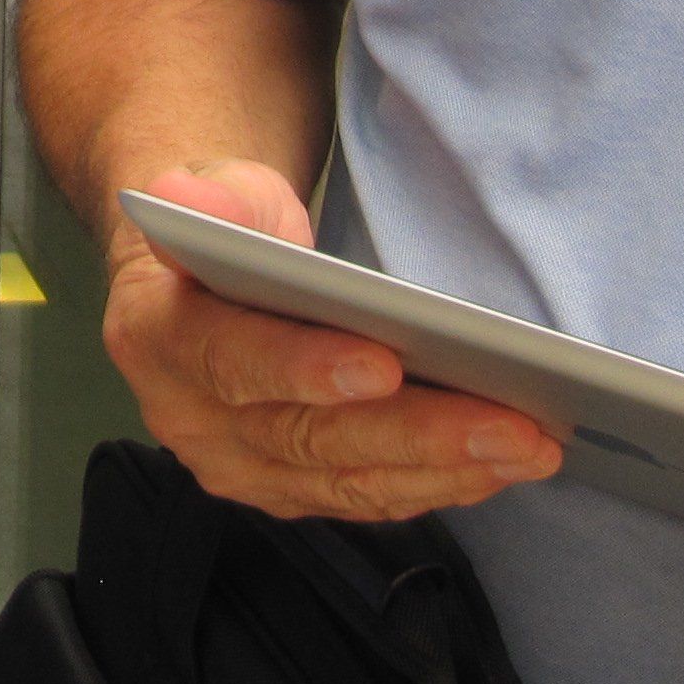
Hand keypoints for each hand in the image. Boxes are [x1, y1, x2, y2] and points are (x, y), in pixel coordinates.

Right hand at [100, 165, 559, 521]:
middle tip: (506, 423)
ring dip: (444, 469)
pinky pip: (364, 496)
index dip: (305, 368)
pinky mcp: (285, 488)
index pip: (231, 361)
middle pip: (307, 437)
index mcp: (155, 336)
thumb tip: (185, 197)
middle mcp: (188, 417)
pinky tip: (496, 466)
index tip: (384, 365)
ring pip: (346, 479)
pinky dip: (435, 484)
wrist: (211, 273)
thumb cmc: (231, 226)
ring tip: (527, 446)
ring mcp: (237, 463)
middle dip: (415, 433)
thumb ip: (213, 196)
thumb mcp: (221, 187)